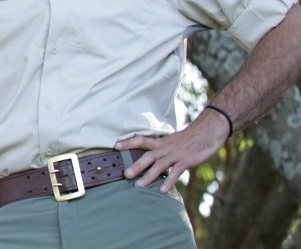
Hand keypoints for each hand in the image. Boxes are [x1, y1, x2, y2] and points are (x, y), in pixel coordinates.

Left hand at [114, 113, 228, 192]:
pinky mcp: (186, 161)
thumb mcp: (173, 140)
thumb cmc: (190, 137)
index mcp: (161, 141)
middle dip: (136, 165)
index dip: (128, 142)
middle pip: (148, 156)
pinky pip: (176, 172)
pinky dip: (169, 181)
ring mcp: (176, 154)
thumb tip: (154, 155)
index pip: (141, 140)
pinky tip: (163, 190)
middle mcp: (166, 147)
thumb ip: (163, 148)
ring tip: (138, 186)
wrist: (208, 131)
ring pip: (159, 166)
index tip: (115, 146)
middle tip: (124, 174)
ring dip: (149, 176)